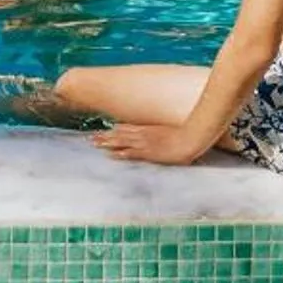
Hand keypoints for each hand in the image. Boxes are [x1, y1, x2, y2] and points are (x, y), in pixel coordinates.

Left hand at [93, 122, 211, 166]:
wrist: (191, 137)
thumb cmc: (184, 134)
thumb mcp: (171, 132)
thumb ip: (163, 132)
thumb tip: (161, 134)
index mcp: (148, 128)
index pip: (126, 128)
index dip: (114, 131)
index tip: (105, 131)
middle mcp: (144, 134)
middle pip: (120, 134)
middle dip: (105, 137)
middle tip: (92, 138)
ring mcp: (145, 143)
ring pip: (121, 141)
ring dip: (107, 143)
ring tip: (94, 144)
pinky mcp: (150, 152)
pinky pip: (132, 153)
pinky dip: (121, 153)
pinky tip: (111, 154)